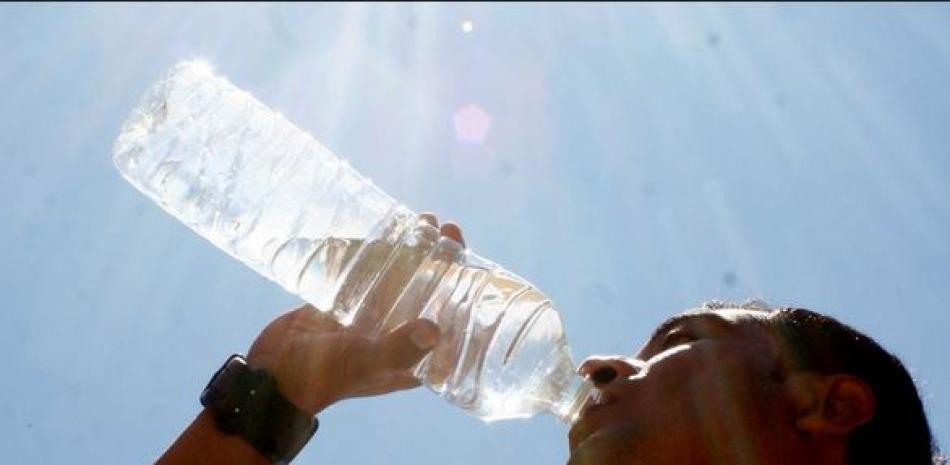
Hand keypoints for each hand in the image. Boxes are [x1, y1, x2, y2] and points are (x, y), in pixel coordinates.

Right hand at [246, 212, 465, 415]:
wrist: (273, 374)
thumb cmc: (324, 377)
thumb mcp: (364, 362)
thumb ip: (397, 348)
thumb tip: (434, 329)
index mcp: (412, 356)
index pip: (449, 318)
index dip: (463, 288)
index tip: (469, 258)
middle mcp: (396, 334)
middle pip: (429, 290)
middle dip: (440, 257)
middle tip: (443, 226)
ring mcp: (371, 318)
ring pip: (400, 277)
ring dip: (413, 249)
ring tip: (422, 220)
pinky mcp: (346, 305)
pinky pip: (368, 274)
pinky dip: (376, 253)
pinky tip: (383, 227)